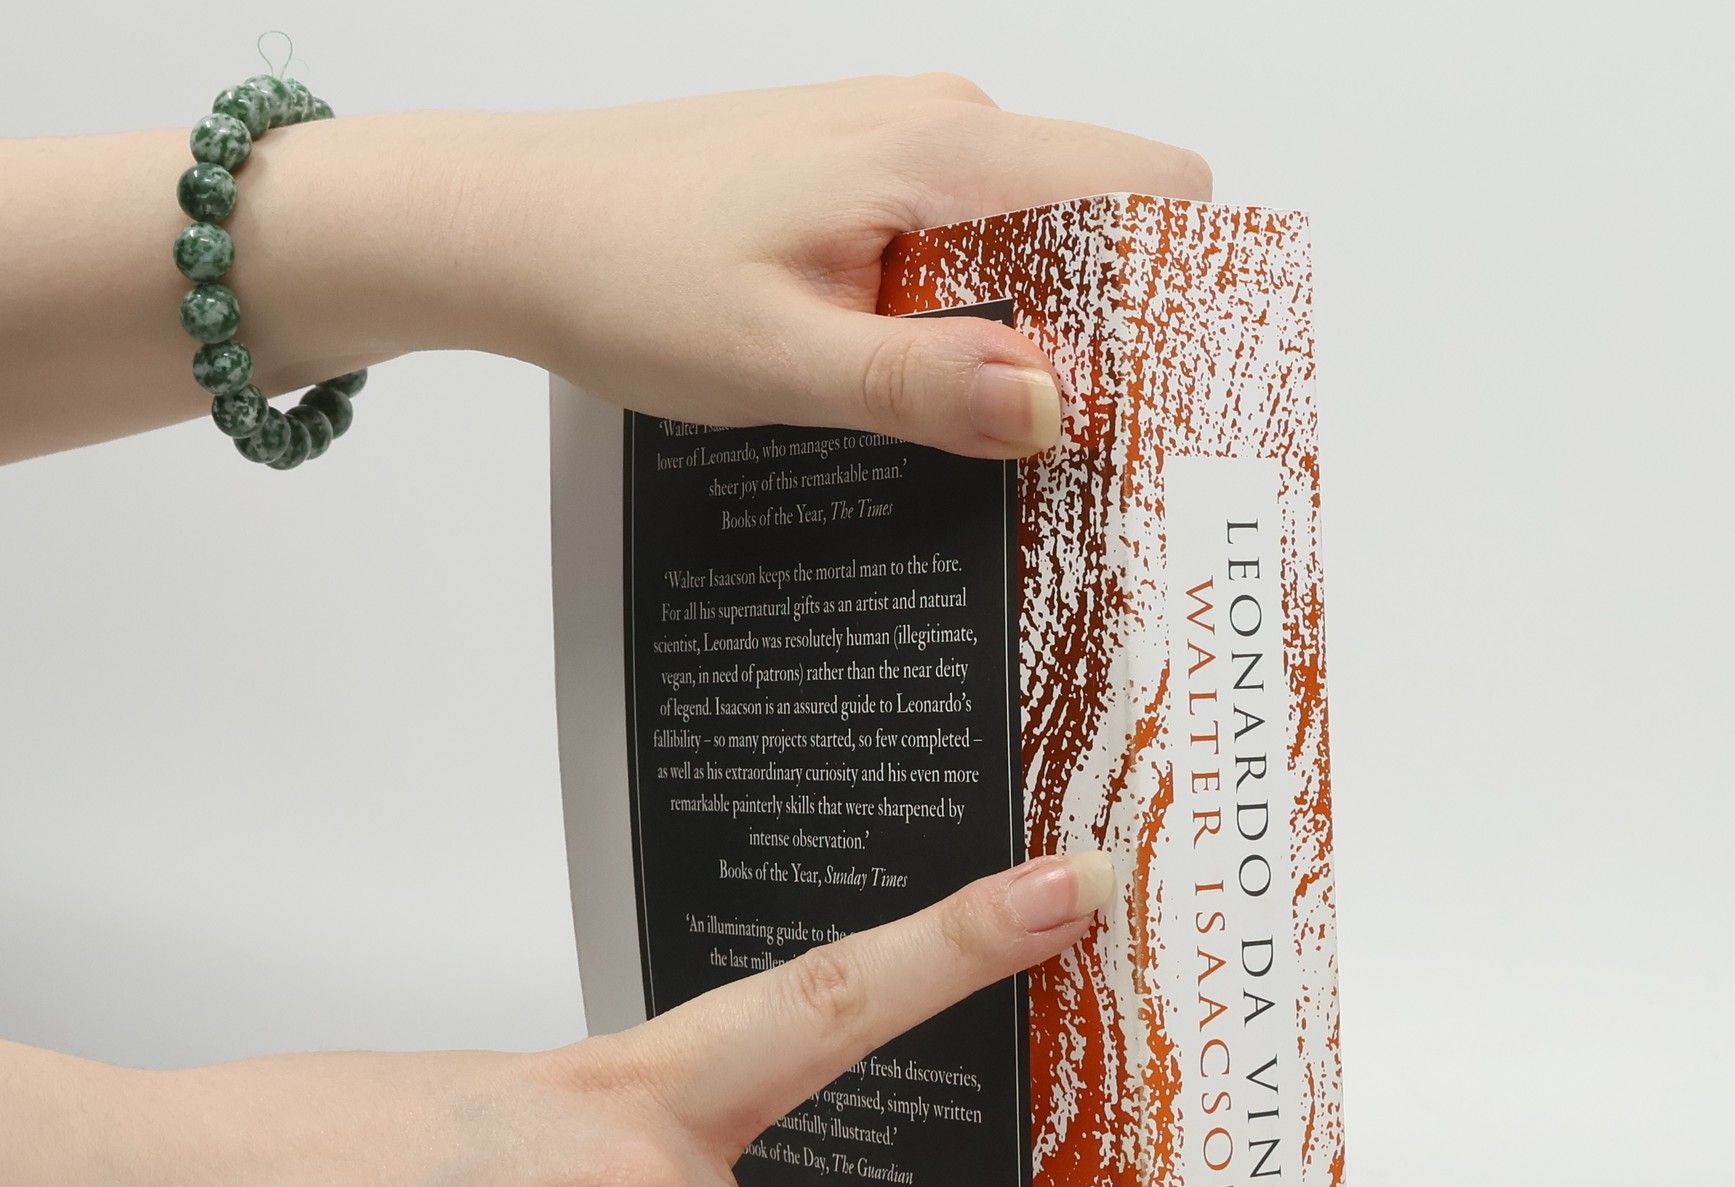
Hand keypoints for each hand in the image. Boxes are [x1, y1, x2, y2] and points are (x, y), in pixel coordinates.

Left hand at [4, 76, 1207, 459]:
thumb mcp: (785, 365)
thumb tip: (1067, 403)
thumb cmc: (626, 277)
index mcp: (947, 151)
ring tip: (987, 446)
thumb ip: (931, 386)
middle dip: (1111, 335)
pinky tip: (916, 395)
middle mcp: (941, 126)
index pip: (1154, 184)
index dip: (1183, 290)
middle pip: (1103, 221)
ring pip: (1030, 240)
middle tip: (1076, 463)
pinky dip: (966, 321)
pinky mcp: (856, 180)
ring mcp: (897, 146)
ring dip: (1029, 339)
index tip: (1166, 400)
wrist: (502, 222)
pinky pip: (961, 246)